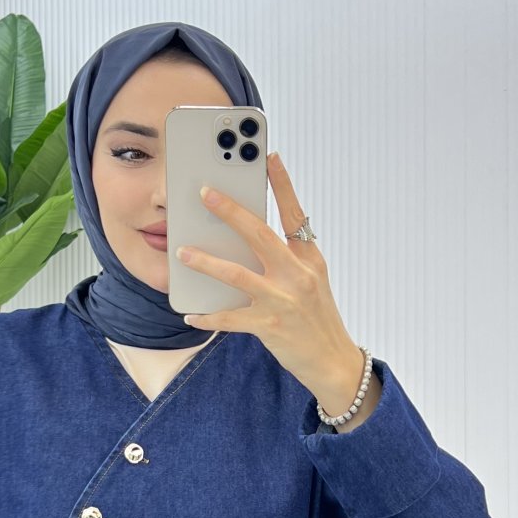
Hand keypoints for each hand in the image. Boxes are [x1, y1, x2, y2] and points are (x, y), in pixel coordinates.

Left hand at [177, 151, 363, 401]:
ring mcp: (283, 301)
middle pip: (260, 234)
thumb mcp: (312, 281)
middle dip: (230, 211)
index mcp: (309, 259)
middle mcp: (297, 275)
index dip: (282, 184)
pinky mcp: (269, 327)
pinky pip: (230, 319)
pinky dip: (208, 317)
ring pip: (237, 275)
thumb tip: (249, 238)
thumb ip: (287, 258)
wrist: (333, 361)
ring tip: (183, 251)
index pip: (294, 214)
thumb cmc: (317, 318)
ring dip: (206, 262)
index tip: (269, 156)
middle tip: (205, 193)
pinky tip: (191, 313)